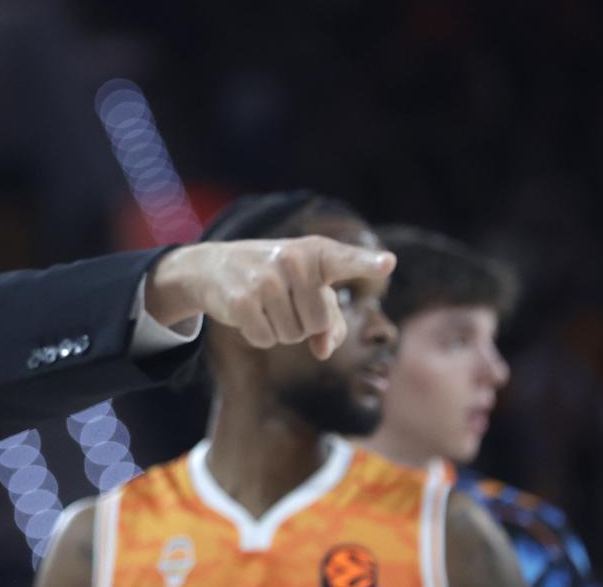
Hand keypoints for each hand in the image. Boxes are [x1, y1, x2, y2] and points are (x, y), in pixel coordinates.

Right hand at [144, 236, 395, 359]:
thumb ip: (331, 321)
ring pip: (291, 336)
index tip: (388, 263)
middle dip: (302, 324)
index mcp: (316, 253)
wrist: (213, 267)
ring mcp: (265, 279)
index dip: (367, 264)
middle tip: (282, 301)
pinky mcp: (242, 299)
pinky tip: (247, 312)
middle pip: (317, 323)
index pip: (346, 260)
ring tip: (263, 304)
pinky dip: (258, 335)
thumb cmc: (275, 279)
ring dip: (279, 330)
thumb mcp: (308, 290)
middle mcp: (292, 260)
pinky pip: (265, 339)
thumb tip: (324, 351)